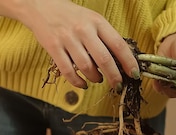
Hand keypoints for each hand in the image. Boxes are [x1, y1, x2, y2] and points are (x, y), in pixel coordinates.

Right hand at [0, 0, 138, 89]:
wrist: (41, 6)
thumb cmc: (71, 16)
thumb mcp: (92, 20)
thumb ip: (105, 37)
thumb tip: (122, 61)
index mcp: (97, 22)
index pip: (118, 45)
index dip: (129, 62)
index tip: (134, 74)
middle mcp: (83, 30)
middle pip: (104, 60)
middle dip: (114, 77)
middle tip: (118, 85)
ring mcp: (67, 39)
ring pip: (87, 67)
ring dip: (95, 78)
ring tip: (98, 79)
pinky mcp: (53, 47)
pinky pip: (68, 71)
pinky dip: (77, 81)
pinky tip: (82, 83)